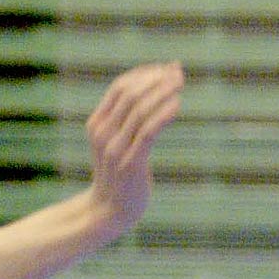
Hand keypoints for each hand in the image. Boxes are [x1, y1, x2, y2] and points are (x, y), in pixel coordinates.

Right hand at [85, 62, 183, 236]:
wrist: (109, 210)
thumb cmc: (119, 174)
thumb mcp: (117, 142)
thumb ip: (127, 121)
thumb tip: (154, 92)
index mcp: (97, 123)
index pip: (120, 87)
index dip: (144, 73)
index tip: (166, 68)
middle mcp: (103, 132)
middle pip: (130, 94)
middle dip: (156, 79)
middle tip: (179, 72)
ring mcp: (114, 148)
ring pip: (140, 110)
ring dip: (163, 92)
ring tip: (181, 83)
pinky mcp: (130, 163)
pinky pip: (148, 132)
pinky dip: (163, 114)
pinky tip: (177, 104)